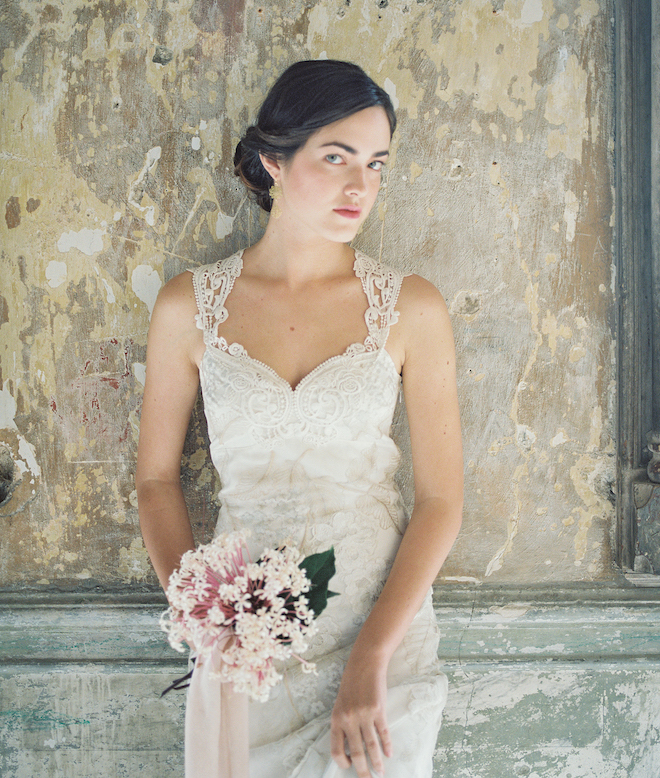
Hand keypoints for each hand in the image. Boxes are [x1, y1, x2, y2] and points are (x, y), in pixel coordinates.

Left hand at [330, 657, 391, 776]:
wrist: (365, 664)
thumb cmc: (352, 685)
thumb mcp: (341, 705)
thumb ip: (343, 724)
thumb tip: (350, 748)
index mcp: (336, 719)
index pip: (336, 750)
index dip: (343, 762)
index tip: (350, 766)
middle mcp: (349, 719)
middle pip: (356, 753)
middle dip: (363, 771)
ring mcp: (364, 715)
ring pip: (371, 746)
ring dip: (377, 762)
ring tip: (381, 773)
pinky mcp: (378, 710)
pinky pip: (383, 733)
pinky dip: (386, 746)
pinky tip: (389, 754)